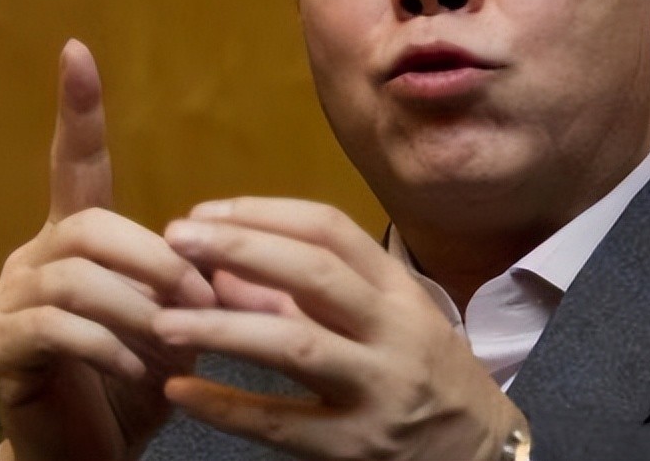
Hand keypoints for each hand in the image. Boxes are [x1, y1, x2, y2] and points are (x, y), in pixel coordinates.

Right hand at [0, 39, 215, 460]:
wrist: (89, 455)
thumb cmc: (135, 385)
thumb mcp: (176, 329)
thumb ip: (197, 288)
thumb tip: (239, 263)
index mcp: (74, 241)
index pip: (74, 163)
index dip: (78, 110)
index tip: (76, 50)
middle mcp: (32, 259)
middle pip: (90, 227)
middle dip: (156, 261)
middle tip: (203, 303)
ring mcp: (7, 303)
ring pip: (76, 279)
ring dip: (140, 311)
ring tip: (175, 345)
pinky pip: (58, 329)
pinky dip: (112, 349)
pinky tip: (143, 374)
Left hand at [154, 197, 527, 460]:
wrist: (486, 457)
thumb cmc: (423, 375)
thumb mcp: (384, 321)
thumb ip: (307, 295)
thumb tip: (222, 268)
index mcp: (399, 291)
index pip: (330, 229)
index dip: (262, 214)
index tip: (203, 212)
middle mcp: (395, 333)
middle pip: (314, 274)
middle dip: (241, 248)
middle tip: (176, 239)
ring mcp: (379, 391)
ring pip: (296, 346)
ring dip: (223, 328)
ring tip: (162, 322)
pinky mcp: (357, 450)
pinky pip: (282, 424)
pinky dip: (227, 407)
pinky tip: (181, 390)